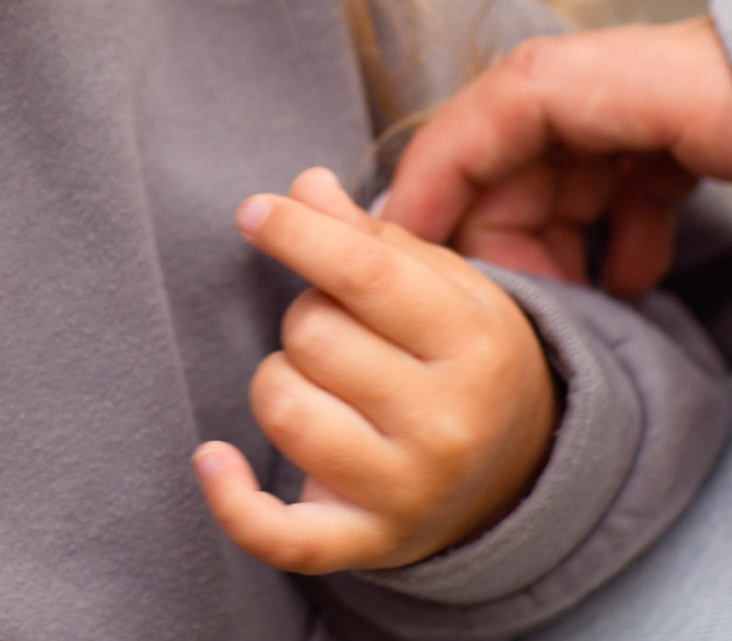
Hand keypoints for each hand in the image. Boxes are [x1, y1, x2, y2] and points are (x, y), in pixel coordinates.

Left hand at [194, 167, 556, 572]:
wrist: (519, 471)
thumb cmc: (458, 354)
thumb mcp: (441, 284)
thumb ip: (370, 236)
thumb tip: (304, 187)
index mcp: (473, 342)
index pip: (365, 274)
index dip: (296, 234)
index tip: (253, 211)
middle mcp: (447, 424)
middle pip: (313, 337)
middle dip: (307, 319)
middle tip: (341, 333)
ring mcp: (407, 491)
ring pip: (283, 409)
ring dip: (280, 382)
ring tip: (321, 386)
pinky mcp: (366, 543)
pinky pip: (278, 535)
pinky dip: (233, 501)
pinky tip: (212, 458)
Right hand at [383, 20, 731, 565]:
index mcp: (709, 88)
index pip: (525, 98)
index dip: (441, 168)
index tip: (393, 245)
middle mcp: (703, 67)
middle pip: (544, 121)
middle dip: (502, 215)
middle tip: (503, 314)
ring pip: (597, 133)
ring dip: (563, 216)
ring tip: (576, 306)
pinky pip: (653, 138)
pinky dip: (624, 204)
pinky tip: (642, 270)